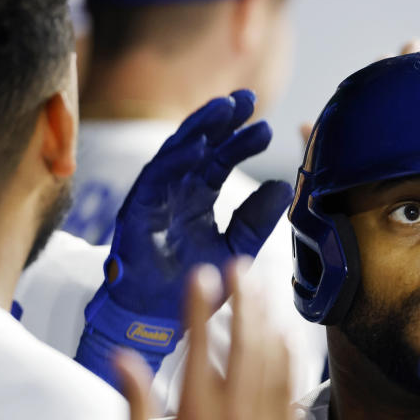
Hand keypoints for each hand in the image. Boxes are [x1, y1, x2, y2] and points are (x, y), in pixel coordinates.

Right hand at [77, 90, 292, 385]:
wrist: (157, 319)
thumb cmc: (190, 284)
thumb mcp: (236, 249)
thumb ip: (256, 220)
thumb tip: (284, 187)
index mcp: (197, 199)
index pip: (221, 161)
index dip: (240, 142)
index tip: (266, 127)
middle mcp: (176, 193)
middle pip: (200, 148)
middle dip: (221, 122)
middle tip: (248, 99)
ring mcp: (155, 199)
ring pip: (176, 154)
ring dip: (199, 128)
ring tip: (223, 108)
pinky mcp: (136, 211)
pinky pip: (155, 178)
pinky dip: (174, 159)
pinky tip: (195, 143)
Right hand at [116, 261, 294, 419]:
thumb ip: (135, 400)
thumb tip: (121, 356)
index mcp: (196, 417)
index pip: (200, 348)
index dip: (201, 308)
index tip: (203, 275)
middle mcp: (236, 418)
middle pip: (246, 345)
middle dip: (246, 301)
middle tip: (244, 268)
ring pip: (275, 362)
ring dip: (271, 321)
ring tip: (266, 289)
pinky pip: (293, 390)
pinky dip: (290, 358)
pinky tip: (287, 334)